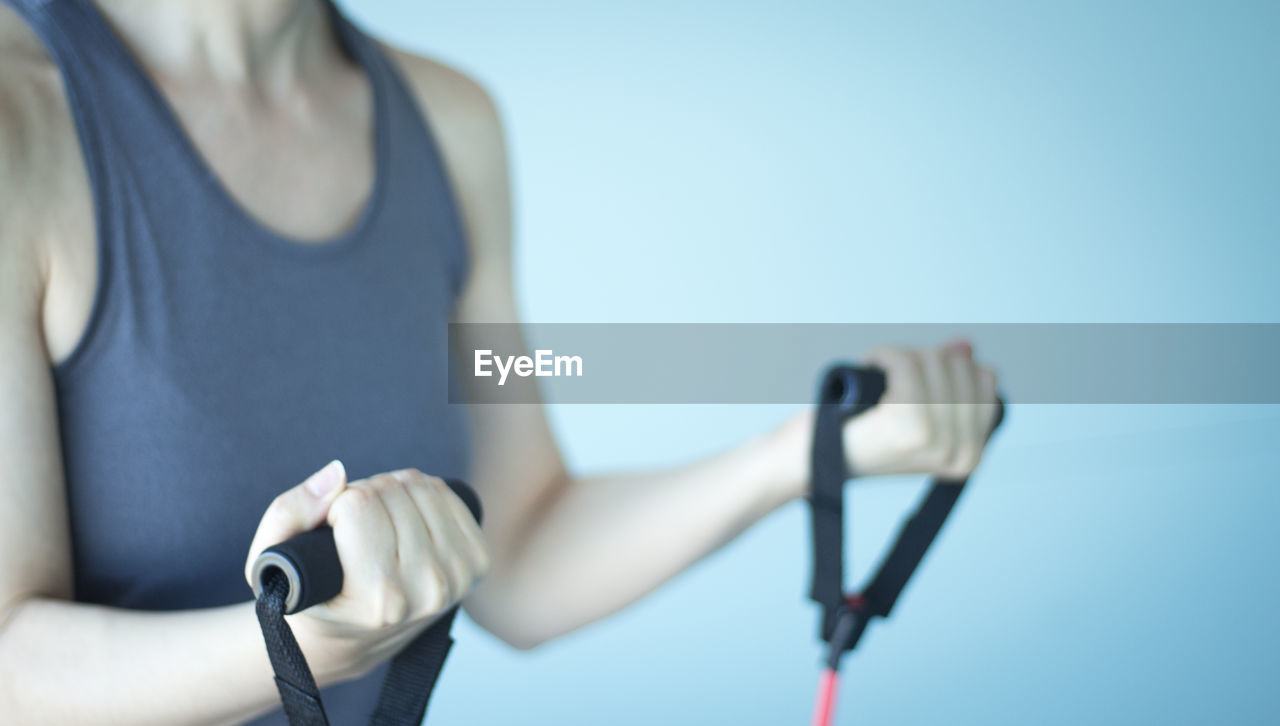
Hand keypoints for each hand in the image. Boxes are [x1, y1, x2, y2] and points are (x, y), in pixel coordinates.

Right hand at [243, 461, 489, 680]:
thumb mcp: (272, 561)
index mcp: (380, 600)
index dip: (336, 507)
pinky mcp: (478, 563)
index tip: (331, 533)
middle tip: (354, 529)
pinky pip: (447, 493)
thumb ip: (291, 512)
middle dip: (364, 495)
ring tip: (376, 525)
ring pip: (421, 486)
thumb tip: (338, 472)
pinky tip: (405, 520)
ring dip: (392, 492)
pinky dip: (421, 494)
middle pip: (392, 491)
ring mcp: (458, 578)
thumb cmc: (310, 594)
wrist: (353, 639)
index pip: (360, 504)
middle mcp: (427, 592)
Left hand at [843, 340, 999, 479]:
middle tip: (891, 376)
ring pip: (934, 360)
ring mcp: (939, 441)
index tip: (915, 376)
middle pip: (960, 365)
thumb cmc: (862, 434)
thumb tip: (966, 345)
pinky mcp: (909, 424)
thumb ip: (947, 381)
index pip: (985, 379)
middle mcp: (964, 453)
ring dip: (901, 356)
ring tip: (879, 374)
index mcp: (971, 455)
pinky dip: (885, 354)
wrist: (816, 459)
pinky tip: (870, 364)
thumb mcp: (914, 410)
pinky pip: (906, 363)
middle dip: (923, 358)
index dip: (949, 364)